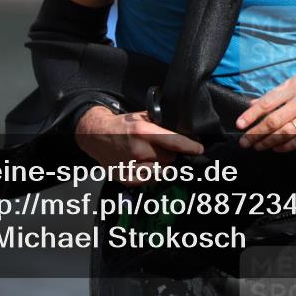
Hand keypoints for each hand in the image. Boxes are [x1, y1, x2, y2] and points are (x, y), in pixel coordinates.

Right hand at [75, 107, 203, 185]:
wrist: (96, 136)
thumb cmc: (121, 125)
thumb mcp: (141, 116)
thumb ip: (160, 124)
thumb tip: (181, 131)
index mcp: (143, 131)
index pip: (174, 141)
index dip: (190, 146)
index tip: (199, 149)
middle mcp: (139, 150)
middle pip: (170, 158)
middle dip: (172, 153)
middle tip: (165, 148)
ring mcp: (133, 167)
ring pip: (162, 170)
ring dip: (162, 164)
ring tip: (153, 155)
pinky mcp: (128, 178)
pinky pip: (151, 179)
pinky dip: (152, 173)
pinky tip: (145, 164)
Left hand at [235, 68, 295, 152]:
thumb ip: (277, 94)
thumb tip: (253, 104)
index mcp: (295, 85)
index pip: (268, 102)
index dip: (251, 115)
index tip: (240, 124)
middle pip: (275, 121)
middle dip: (256, 134)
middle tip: (245, 142)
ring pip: (286, 133)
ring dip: (269, 142)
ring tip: (258, 147)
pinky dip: (287, 146)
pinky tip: (277, 148)